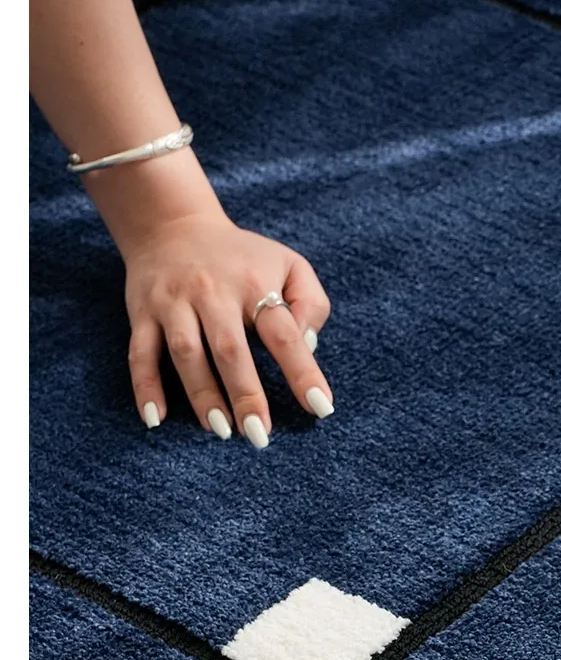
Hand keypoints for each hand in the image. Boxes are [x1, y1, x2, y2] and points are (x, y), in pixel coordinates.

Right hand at [123, 209, 332, 446]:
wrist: (173, 224)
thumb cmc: (243, 258)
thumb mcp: (289, 264)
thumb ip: (310, 303)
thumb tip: (308, 347)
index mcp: (255, 284)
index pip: (284, 334)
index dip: (303, 371)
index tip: (320, 407)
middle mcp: (213, 293)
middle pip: (230, 349)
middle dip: (246, 394)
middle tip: (259, 435)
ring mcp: (174, 302)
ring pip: (185, 354)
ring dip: (202, 395)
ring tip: (220, 431)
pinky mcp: (142, 312)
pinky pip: (140, 353)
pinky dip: (145, 386)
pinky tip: (156, 418)